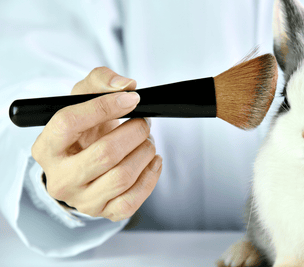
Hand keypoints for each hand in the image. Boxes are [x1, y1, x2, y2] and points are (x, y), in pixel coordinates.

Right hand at [31, 67, 162, 221]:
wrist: (86, 160)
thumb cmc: (85, 130)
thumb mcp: (83, 98)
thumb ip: (100, 81)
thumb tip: (125, 85)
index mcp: (46, 148)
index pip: (69, 123)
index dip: (104, 106)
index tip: (131, 99)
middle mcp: (60, 178)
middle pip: (104, 154)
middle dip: (134, 132)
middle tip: (144, 122)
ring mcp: (82, 199)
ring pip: (122, 177)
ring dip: (145, 152)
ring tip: (147, 140)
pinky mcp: (104, 212)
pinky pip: (132, 200)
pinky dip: (151, 176)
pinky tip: (152, 161)